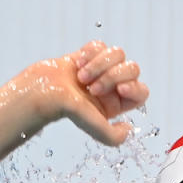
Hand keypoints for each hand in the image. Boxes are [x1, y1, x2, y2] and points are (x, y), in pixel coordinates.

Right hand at [26, 41, 149, 145]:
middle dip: (113, 75)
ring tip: (81, 76)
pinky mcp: (85, 55)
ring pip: (117, 53)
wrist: (41, 91)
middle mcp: (110, 87)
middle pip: (132, 68)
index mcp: (115, 104)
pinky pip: (100, 45)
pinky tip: (77, 63)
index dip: (135, 87)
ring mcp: (99, 69)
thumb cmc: (65, 110)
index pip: (141, 91)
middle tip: (92, 87)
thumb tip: (128, 128)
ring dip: (99, 63)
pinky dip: (90, 52)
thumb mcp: (94, 128)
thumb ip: (112, 137)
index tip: (121, 88)